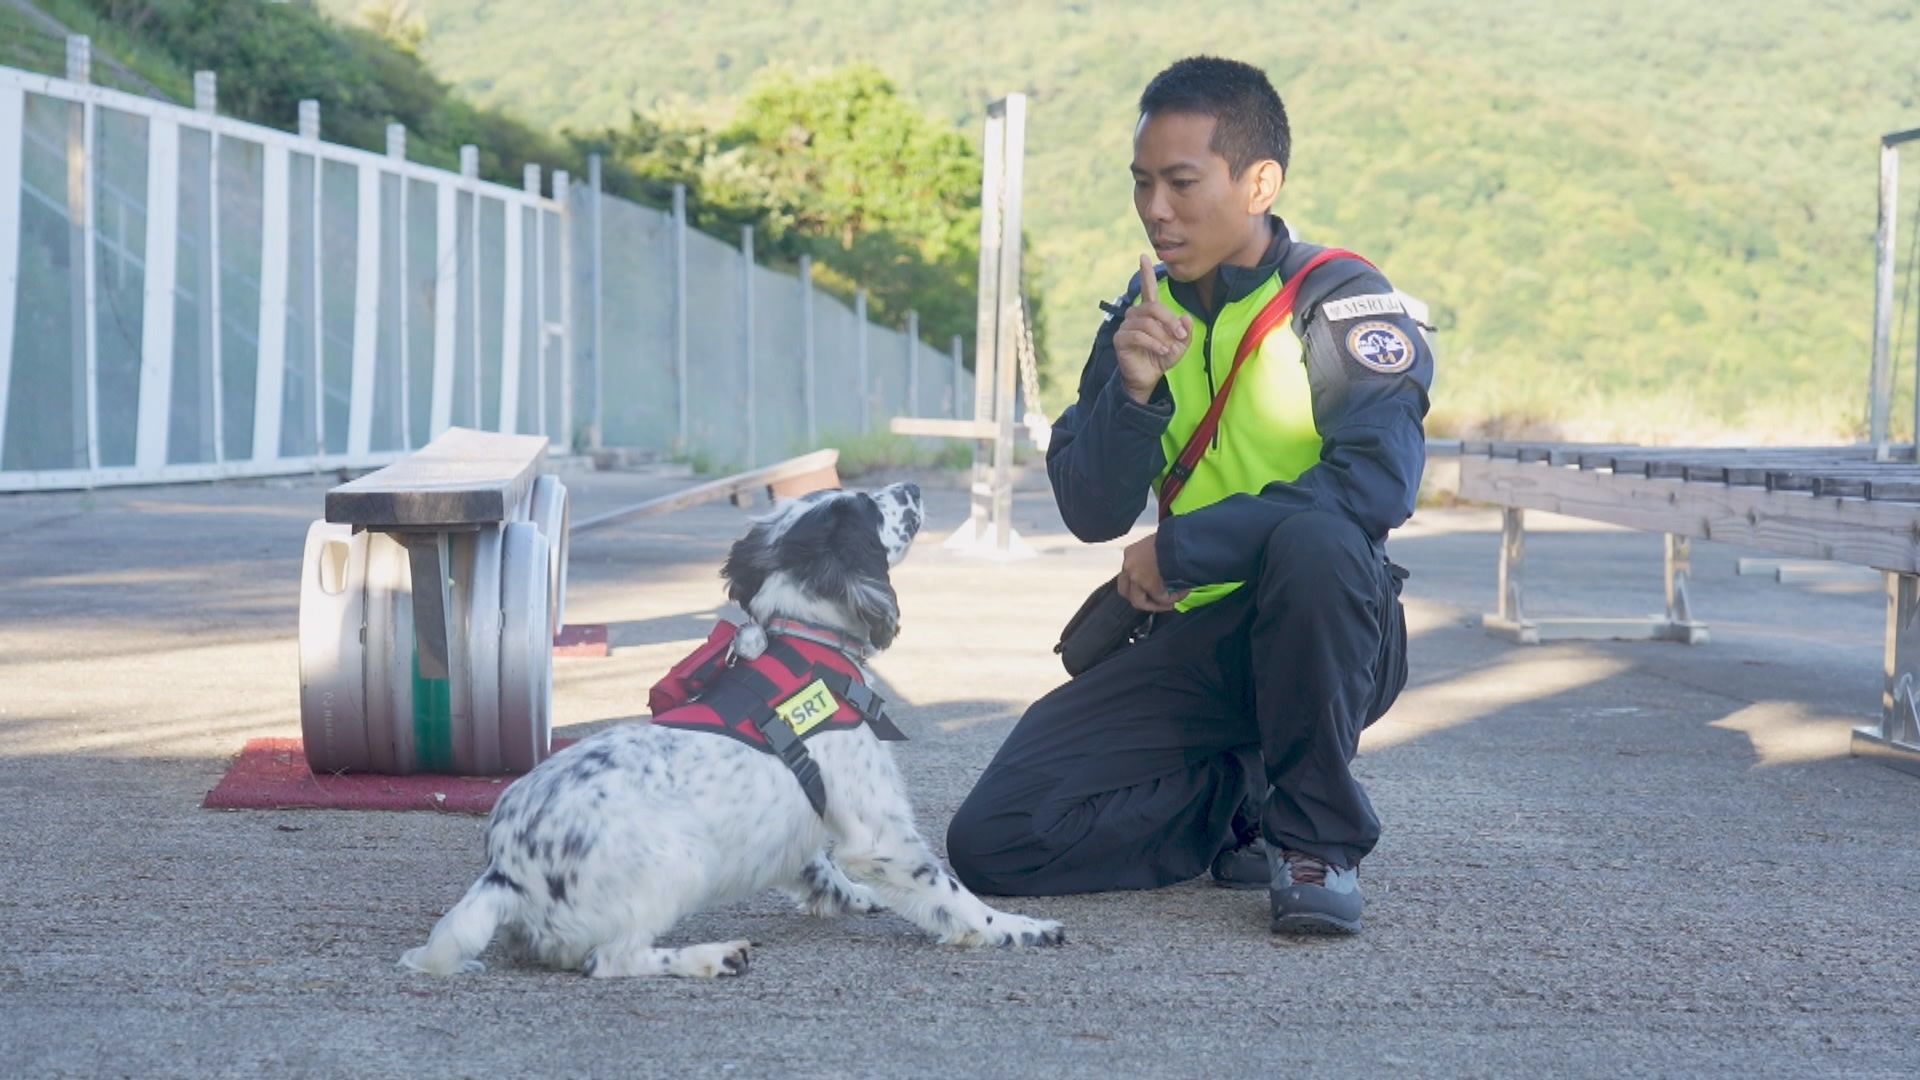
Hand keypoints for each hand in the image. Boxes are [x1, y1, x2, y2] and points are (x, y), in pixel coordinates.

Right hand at [1112, 254, 1191, 404]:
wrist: (1148, 377)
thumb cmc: (1162, 357)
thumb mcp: (1180, 344)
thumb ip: (1185, 331)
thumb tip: (1185, 318)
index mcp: (1149, 313)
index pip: (1147, 289)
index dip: (1145, 273)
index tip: (1142, 256)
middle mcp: (1135, 315)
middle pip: (1153, 308)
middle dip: (1169, 321)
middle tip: (1180, 336)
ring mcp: (1126, 326)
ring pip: (1147, 323)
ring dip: (1162, 336)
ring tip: (1169, 348)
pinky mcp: (1121, 339)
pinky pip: (1138, 335)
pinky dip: (1153, 343)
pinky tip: (1161, 350)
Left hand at [1118, 533, 1186, 612]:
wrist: (1182, 539)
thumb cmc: (1173, 537)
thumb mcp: (1157, 545)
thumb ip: (1153, 560)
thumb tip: (1161, 576)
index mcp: (1130, 554)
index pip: (1127, 575)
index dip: (1139, 586)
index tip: (1154, 589)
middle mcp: (1128, 566)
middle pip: (1125, 592)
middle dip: (1141, 599)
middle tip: (1158, 602)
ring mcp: (1136, 577)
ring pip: (1139, 601)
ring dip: (1156, 604)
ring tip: (1172, 602)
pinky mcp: (1149, 585)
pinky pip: (1160, 598)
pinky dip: (1172, 599)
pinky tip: (1183, 592)